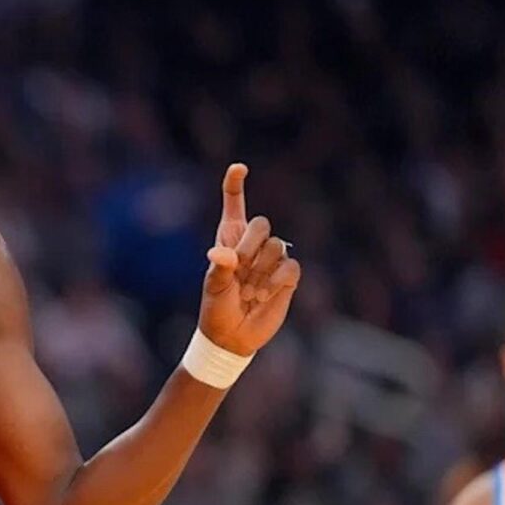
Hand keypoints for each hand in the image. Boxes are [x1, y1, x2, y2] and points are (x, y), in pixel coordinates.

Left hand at [200, 163, 300, 355]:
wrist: (233, 336)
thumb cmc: (217, 308)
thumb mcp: (213, 287)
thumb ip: (220, 268)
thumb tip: (223, 254)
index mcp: (229, 240)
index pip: (235, 205)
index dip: (235, 185)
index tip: (239, 167)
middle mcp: (252, 246)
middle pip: (262, 223)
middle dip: (250, 245)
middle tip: (238, 270)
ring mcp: (271, 260)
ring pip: (277, 246)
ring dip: (261, 271)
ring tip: (248, 292)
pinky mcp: (287, 277)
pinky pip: (291, 266)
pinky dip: (277, 280)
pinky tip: (264, 294)